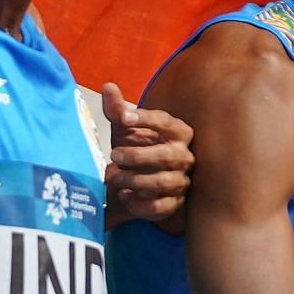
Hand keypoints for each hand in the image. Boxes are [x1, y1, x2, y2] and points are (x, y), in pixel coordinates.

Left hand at [102, 81, 193, 226]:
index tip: (124, 118)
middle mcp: (185, 157)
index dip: (147, 119)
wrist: (132, 185)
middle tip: (113, 154)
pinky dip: (139, 203)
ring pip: (164, 182)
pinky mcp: (173, 204)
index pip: (167, 123)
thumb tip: (108, 87)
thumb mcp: (125, 130)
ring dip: (134, 180)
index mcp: (178, 133)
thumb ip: (118, 111)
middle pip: (168, 156)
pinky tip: (124, 196)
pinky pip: (160, 206)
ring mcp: (182, 182)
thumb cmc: (134, 149)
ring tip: (113, 177)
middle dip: (138, 155)